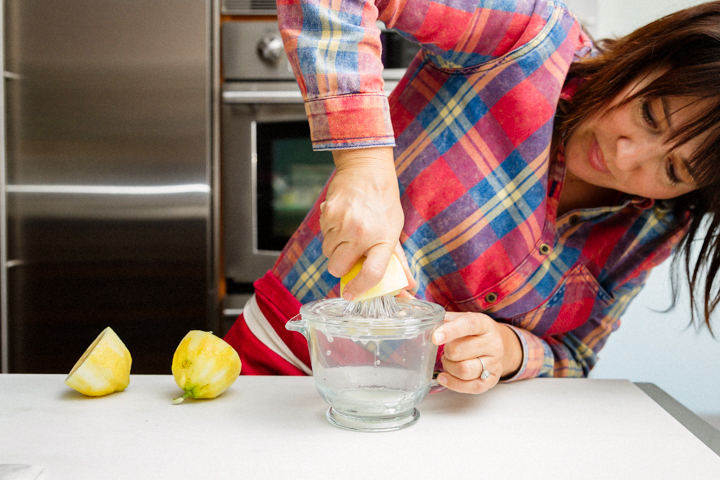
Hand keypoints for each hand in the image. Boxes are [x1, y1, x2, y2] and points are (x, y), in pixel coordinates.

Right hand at [320, 147, 408, 299]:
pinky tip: (341, 220)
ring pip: (327, 253)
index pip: (371, 274)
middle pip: (338, 268)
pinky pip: (322, 235)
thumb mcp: (395, 229)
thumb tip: (408, 285)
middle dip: (341, 267)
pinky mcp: (327, 214)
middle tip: (350, 255)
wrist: (367, 169)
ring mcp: (342, 223)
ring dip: (335, 249)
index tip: (351, 294)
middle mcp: (362, 233)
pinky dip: (329, 233)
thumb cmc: (384, 201)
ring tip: (348, 232)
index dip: (359, 289)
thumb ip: (398, 259)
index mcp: (383, 239)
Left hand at [432, 312, 522, 393]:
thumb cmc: (475, 332)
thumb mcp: (463, 319)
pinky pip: (471, 386)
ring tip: (447, 362)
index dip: (450, 331)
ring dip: (449, 367)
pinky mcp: (492, 380)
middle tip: (445, 351)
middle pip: (460, 351)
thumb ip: (447, 320)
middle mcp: (493, 343)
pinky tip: (444, 377)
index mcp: (484, 324)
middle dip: (446, 352)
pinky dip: (453, 383)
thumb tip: (428, 326)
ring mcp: (494, 363)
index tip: (435, 338)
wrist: (501, 345)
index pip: (469, 324)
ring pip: (465, 370)